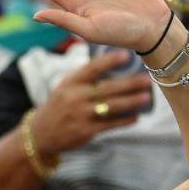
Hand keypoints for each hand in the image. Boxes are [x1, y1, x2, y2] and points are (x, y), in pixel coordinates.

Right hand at [31, 51, 150, 155]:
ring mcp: (81, 115)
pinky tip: (136, 117)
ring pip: (112, 107)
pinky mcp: (86, 131)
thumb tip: (114, 65)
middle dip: (130, 84)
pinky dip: (124, 121)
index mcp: (71, 83)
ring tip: (146, 97)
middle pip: (108, 88)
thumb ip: (85, 78)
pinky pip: (110, 124)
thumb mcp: (65, 87)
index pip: (92, 68)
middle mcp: (76, 97)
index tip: (127, 55)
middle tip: (147, 79)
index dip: (109, 61)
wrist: (41, 133)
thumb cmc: (59, 105)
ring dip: (131, 102)